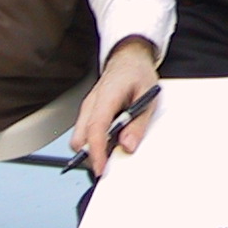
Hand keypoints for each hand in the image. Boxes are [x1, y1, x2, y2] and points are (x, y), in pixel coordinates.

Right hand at [73, 38, 159, 176]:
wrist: (128, 58)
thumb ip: (138, 123)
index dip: (96, 152)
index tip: (102, 169)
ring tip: (113, 151)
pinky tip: (111, 141)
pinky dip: (95, 142)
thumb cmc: (137, 74)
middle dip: (91, 155)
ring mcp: (87, 108)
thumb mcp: (147, 97)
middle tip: (110, 163)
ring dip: (92, 149)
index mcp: (106, 97)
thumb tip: (127, 146)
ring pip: (79, 138)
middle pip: (79, 138)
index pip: (95, 129)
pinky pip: (85, 133)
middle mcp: (91, 104)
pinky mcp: (89, 112)